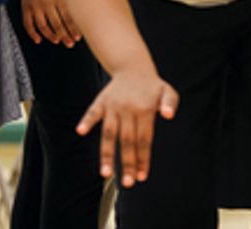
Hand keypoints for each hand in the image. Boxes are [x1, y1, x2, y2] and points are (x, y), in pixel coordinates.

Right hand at [19, 0, 79, 46]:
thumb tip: (83, 5)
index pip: (68, 17)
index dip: (73, 29)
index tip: (78, 37)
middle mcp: (48, 2)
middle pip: (58, 24)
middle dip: (65, 36)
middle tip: (70, 44)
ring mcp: (36, 5)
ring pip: (44, 26)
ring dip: (51, 36)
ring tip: (57, 41)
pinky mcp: (26, 7)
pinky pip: (28, 24)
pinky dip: (33, 34)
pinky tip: (38, 40)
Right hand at [75, 69, 177, 187]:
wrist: (133, 67)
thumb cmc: (152, 86)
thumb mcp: (167, 92)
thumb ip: (170, 103)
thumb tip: (169, 115)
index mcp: (145, 110)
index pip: (144, 139)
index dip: (143, 159)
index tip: (142, 177)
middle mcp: (128, 109)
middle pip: (127, 141)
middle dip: (128, 163)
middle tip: (128, 184)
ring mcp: (113, 106)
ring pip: (109, 133)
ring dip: (107, 153)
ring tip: (106, 173)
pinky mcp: (101, 101)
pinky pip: (92, 112)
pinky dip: (86, 121)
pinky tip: (80, 132)